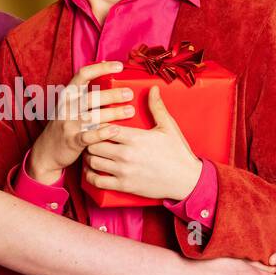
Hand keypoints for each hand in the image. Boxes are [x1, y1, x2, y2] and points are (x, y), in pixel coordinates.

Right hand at [26, 61, 133, 182]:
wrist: (47, 151)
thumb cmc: (65, 124)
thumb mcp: (70, 105)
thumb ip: (86, 91)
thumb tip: (105, 68)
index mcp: (68, 95)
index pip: (83, 75)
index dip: (102, 68)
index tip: (119, 66)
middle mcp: (67, 108)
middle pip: (91, 97)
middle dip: (112, 94)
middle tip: (129, 94)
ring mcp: (68, 124)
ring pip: (92, 117)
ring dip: (113, 113)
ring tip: (130, 111)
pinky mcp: (72, 141)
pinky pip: (88, 136)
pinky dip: (102, 133)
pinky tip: (116, 130)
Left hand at [82, 85, 201, 200]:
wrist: (186, 180)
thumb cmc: (178, 152)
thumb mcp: (169, 127)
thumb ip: (157, 107)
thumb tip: (152, 88)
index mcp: (135, 137)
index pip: (104, 126)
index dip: (96, 123)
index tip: (95, 122)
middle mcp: (126, 154)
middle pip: (93, 143)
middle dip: (90, 139)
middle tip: (90, 137)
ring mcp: (123, 171)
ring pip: (92, 161)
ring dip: (89, 156)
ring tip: (91, 152)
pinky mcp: (123, 186)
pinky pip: (97, 181)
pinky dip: (90, 175)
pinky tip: (91, 170)